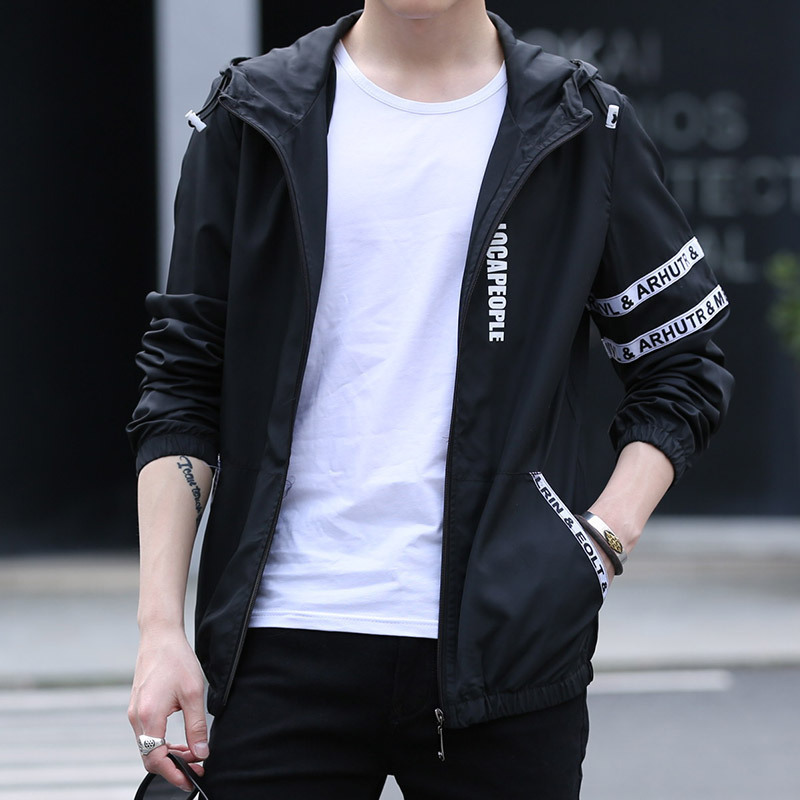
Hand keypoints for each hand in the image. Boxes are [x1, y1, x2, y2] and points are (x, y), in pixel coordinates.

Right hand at [128, 630, 208, 790]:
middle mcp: (136, 717)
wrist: (159, 636)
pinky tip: (179, 740)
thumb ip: (197, 726)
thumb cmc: (176, 659)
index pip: (156, 760)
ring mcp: (134, 712)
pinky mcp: (137, 707)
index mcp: (149, 716)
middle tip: (197, 766)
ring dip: (168, 754)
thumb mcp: (193, 693)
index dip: (174, 773)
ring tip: (192, 753)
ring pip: (148, 747)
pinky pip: (147, 734)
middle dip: (173, 766)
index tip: (191, 780)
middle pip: (149, 757)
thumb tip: (201, 752)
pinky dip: (162, 742)